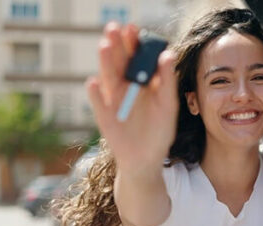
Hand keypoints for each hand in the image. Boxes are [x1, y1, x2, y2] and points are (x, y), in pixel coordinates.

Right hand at [86, 23, 178, 171]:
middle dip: (116, 44)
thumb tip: (168, 54)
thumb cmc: (160, 132)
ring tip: (105, 45)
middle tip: (115, 27)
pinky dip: (95, 93)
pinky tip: (94, 82)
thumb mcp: (168, 105)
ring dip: (104, 61)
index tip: (134, 28)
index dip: (134, 42)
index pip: (136, 56)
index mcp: (141, 81)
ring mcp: (112, 99)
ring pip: (107, 76)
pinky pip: (97, 102)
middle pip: (119, 61)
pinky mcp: (104, 116)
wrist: (147, 160)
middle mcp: (125, 86)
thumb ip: (167, 80)